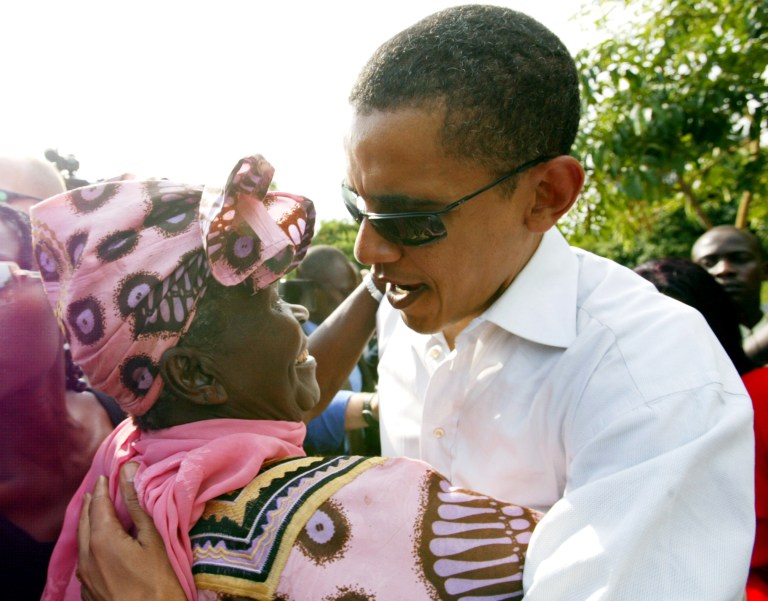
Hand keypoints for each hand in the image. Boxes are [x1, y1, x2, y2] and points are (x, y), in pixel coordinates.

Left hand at [77, 462, 184, 600]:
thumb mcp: (153, 538)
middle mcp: (87, 556)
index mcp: (102, 539)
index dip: (103, 488)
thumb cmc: (159, 580)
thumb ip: (137, 503)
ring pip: (81, 541)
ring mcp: (85, 576)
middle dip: (91, 502)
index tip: (107, 474)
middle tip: (99, 488)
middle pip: (84, 521)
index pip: (98, 504)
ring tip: (96, 509)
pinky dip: (89, 541)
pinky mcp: (89, 590)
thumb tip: (129, 472)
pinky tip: (99, 542)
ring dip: (88, 521)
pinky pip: (84, 558)